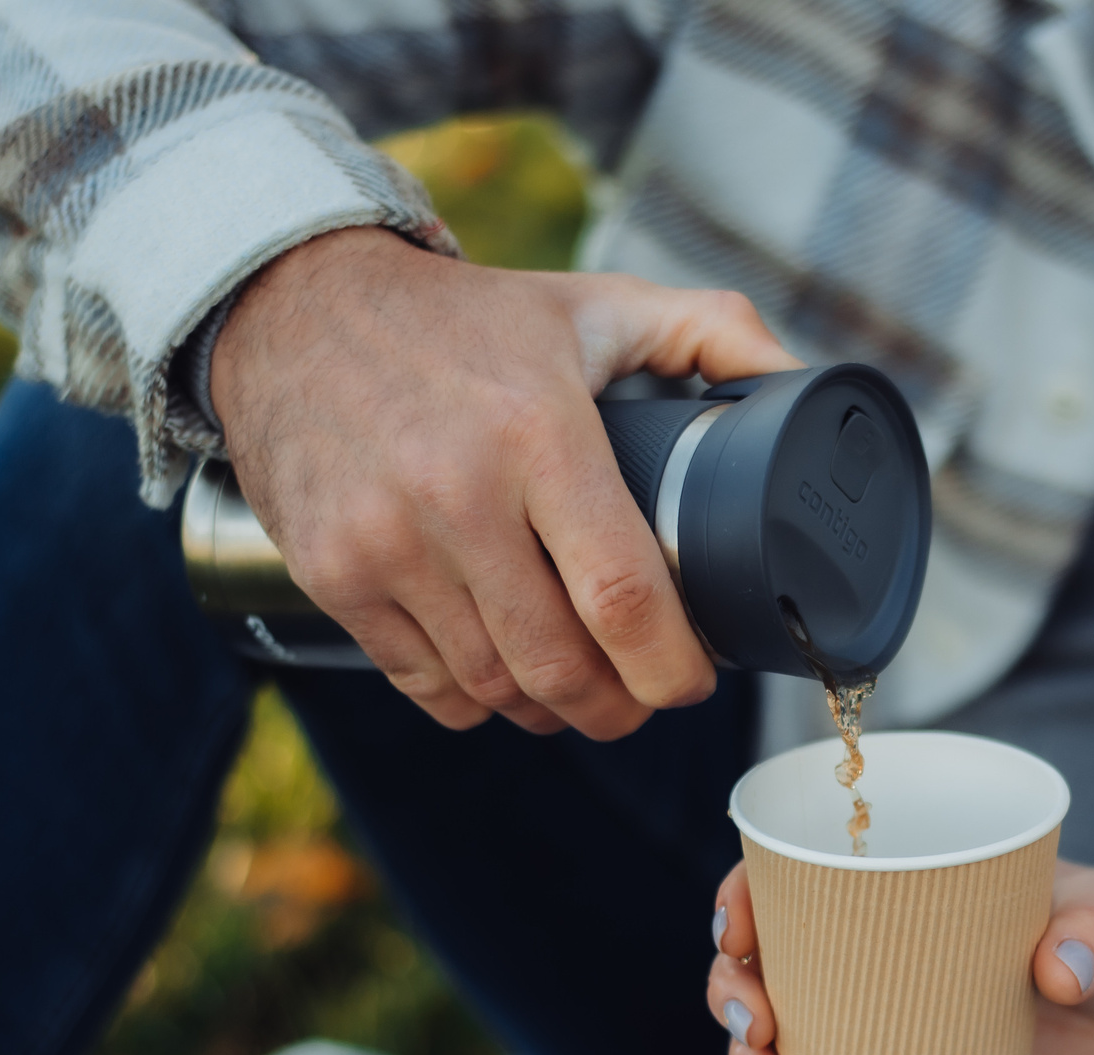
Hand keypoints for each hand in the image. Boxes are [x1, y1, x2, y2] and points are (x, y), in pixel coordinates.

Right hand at [210, 227, 799, 735]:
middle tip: (641, 698)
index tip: (693, 678)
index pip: (622, 597)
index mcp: (539, 434)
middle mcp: (456, 495)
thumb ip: (711, 332)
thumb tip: (800, 383)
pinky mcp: (331, 574)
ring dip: (550, 712)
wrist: (293, 303)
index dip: (670, 667)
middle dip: (618, 708)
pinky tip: (502, 679)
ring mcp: (384, 544)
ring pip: (494, 687)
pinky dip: (474, 701)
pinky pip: (423, 684)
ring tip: (579, 694)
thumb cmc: (466, 319)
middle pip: (560, 667)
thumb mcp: (595, 305)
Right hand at [705, 860, 1093, 1054]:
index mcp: (912, 885)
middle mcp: (880, 952)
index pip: (800, 878)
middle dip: (735, 995)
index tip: (738, 930)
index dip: (746, 898)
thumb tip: (1061, 972)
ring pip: (783, 1040)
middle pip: (769, 964)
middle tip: (757, 1031)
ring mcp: (889, 1025)